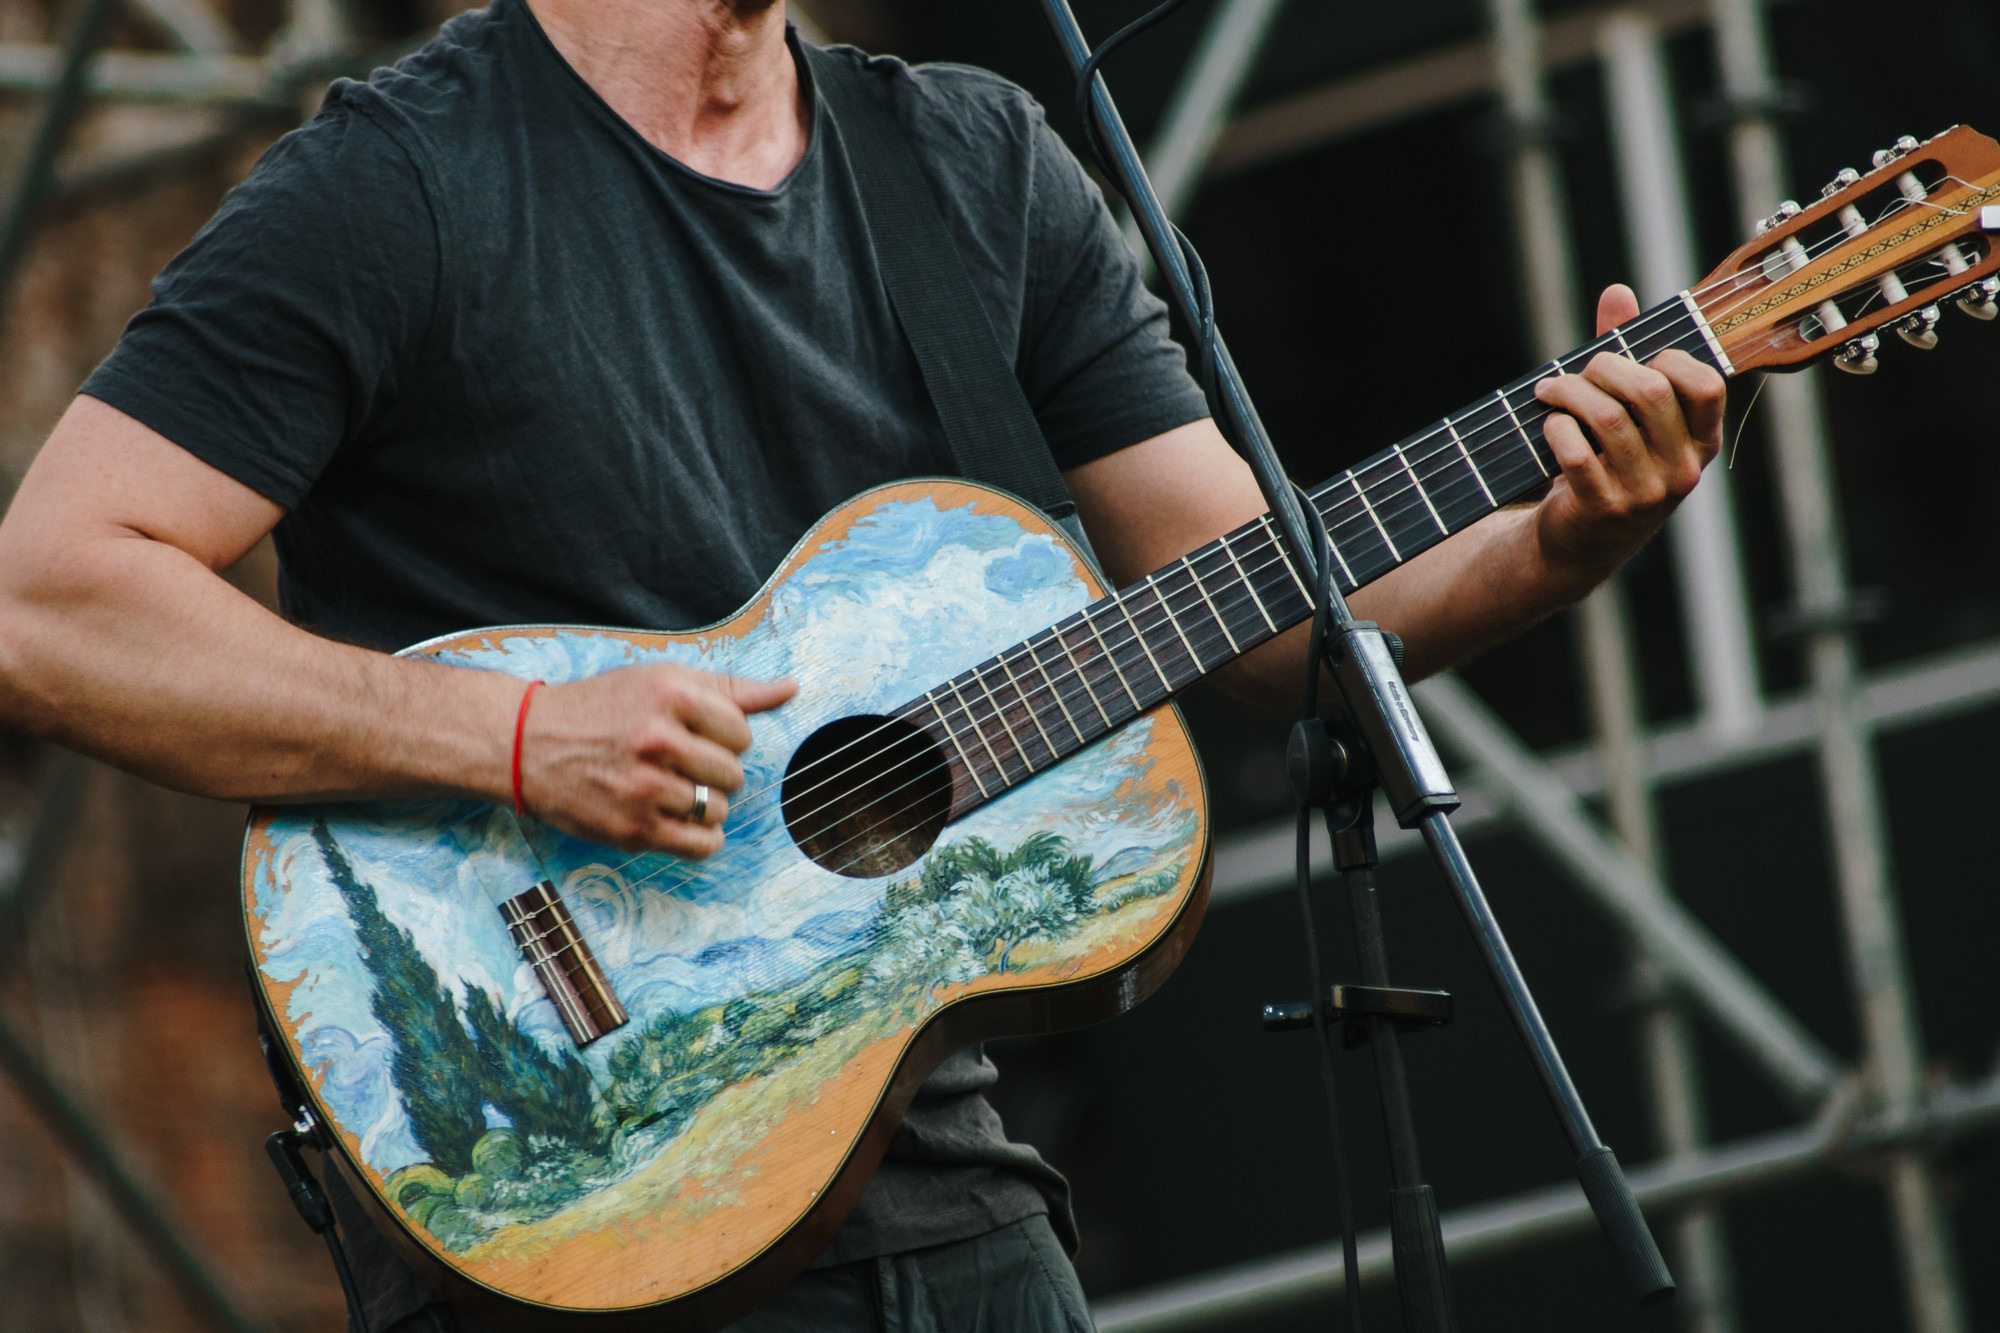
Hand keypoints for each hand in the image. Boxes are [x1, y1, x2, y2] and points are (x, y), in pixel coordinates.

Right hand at [516, 664, 795, 855]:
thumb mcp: (663, 681)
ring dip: (705, 805)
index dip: (724, 739)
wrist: (529, 744)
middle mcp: (659, 739)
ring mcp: (645, 787)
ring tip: (670, 789)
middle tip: (678, 765)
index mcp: (672, 695)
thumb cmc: (604, 708)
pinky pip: (702, 846)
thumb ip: (731, 690)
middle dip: (714, 772)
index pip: (742, 734)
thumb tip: (791, 688)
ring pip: (719, 810)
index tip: (695, 738)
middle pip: (733, 774)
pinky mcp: (633, 828)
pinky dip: (702, 838)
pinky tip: (681, 821)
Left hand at [1529, 283, 1725, 595]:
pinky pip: (1576, 452)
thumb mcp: (1626, 415)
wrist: (1576, 545)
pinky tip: (1548, 424)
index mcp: (1700, 442)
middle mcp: (1681, 470)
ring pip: (1606, 417)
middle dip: (1605, 368)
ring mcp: (1644, 494)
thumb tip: (1618, 292)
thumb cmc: (1605, 465)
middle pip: (1650, 392)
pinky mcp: (1602, 509)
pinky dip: (1555, 428)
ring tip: (1549, 390)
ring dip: (1569, 392)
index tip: (1636, 363)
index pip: (1706, 384)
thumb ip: (1627, 353)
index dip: (1667, 359)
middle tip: (1577, 372)